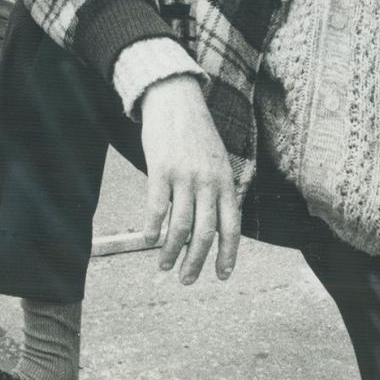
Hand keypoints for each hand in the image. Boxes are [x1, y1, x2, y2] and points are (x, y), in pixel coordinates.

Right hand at [138, 75, 239, 283]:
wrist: (175, 98)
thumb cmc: (196, 133)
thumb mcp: (217, 160)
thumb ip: (218, 190)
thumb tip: (214, 225)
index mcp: (226, 181)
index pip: (232, 227)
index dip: (228, 254)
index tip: (223, 276)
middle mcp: (208, 182)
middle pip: (204, 233)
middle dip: (196, 262)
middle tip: (187, 281)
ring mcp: (184, 176)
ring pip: (179, 226)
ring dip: (171, 252)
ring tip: (163, 266)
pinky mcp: (161, 168)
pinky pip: (156, 207)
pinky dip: (152, 228)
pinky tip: (148, 239)